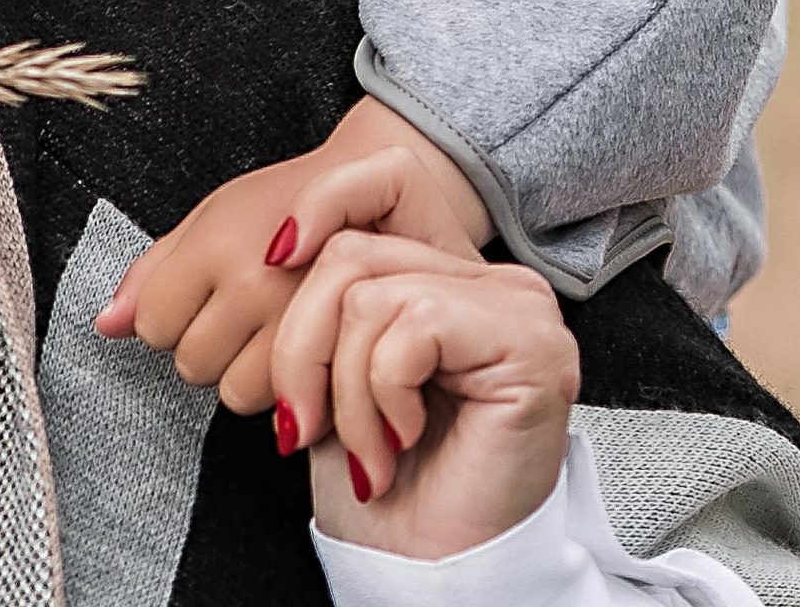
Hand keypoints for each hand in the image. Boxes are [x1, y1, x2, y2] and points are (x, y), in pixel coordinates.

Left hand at [95, 97, 491, 412]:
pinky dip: (284, 388)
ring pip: (236, 394)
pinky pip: (286, 403)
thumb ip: (152, 271)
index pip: (153, 322)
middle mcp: (256, 285)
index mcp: (216, 244)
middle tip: (233, 314)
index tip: (190, 300)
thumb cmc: (281, 200)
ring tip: (264, 332)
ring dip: (242, 373)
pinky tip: (294, 350)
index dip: (165, 316)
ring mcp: (301, 321)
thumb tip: (105, 324)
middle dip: (202, 346)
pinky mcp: (340, 351)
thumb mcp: (210, 217)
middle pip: (191, 363)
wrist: (372, 185)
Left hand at [279, 231, 576, 560]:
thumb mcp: (333, 369)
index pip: (353, 228)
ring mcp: (521, 310)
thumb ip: (325, 297)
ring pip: (370, 295)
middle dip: (304, 348)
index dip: (301, 253)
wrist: (425, 570)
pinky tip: (404, 440)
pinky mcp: (531, 345)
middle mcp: (495, 283)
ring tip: (368, 451)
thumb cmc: (383, 479)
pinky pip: (412, 326)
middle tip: (306, 423)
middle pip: (350, 255)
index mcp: (451, 278)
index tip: (268, 274)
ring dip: (345, 391)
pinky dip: (383, 394)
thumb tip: (276, 242)